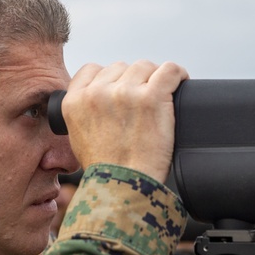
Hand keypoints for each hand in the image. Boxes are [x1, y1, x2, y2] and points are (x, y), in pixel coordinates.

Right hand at [61, 60, 188, 182]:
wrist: (124, 188)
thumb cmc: (108, 171)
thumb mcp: (79, 138)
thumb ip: (85, 114)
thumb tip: (101, 103)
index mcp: (74, 102)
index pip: (92, 70)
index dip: (109, 78)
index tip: (122, 88)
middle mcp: (97, 93)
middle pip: (121, 68)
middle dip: (133, 82)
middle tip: (142, 104)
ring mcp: (124, 93)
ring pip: (145, 67)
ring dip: (154, 79)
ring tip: (161, 97)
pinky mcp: (151, 97)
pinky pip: (169, 70)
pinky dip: (177, 74)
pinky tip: (179, 82)